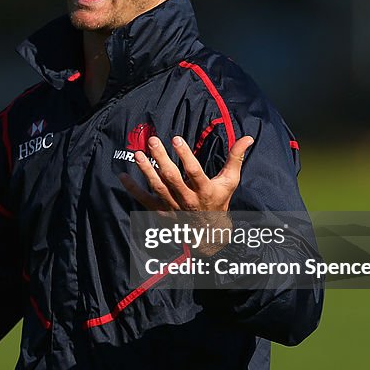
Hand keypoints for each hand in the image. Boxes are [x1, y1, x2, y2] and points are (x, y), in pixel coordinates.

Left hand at [119, 135, 253, 212]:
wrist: (209, 232)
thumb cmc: (219, 201)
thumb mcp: (230, 181)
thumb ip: (236, 158)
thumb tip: (248, 138)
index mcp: (205, 191)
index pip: (194, 172)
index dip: (185, 156)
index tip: (176, 139)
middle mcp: (188, 200)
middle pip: (172, 178)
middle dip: (161, 159)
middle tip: (153, 141)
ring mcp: (173, 206)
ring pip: (157, 188)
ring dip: (146, 171)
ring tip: (137, 154)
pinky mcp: (161, 212)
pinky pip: (144, 200)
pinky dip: (132, 189)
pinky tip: (122, 176)